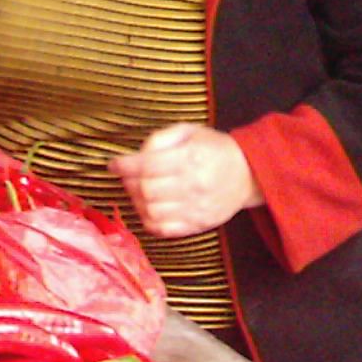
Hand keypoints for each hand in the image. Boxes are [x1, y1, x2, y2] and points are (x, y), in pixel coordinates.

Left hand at [110, 122, 263, 238]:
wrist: (248, 173)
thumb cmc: (214, 148)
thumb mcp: (190, 131)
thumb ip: (161, 138)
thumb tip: (138, 154)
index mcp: (191, 158)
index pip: (149, 165)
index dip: (125, 165)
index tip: (113, 164)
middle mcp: (194, 185)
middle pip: (147, 190)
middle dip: (129, 183)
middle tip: (127, 176)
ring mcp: (197, 208)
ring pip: (152, 212)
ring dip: (137, 202)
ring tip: (137, 191)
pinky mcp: (198, 225)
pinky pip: (164, 230)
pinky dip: (149, 221)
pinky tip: (148, 209)